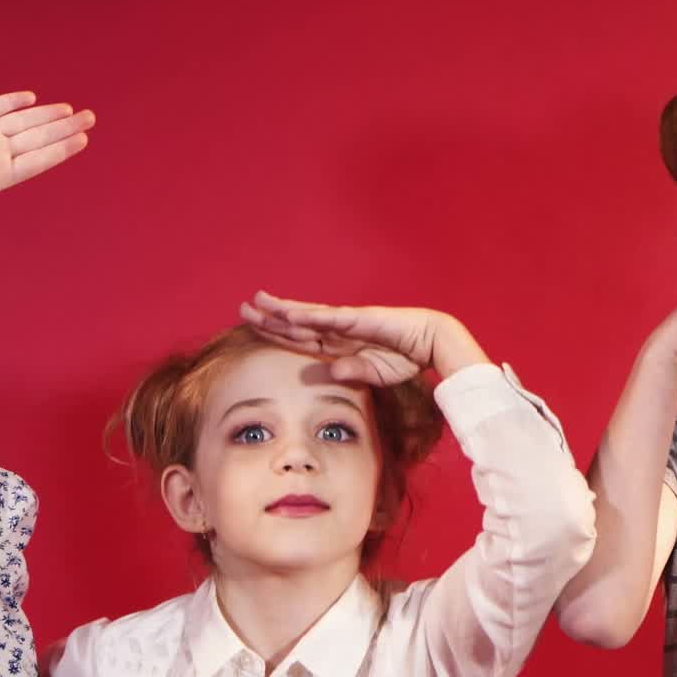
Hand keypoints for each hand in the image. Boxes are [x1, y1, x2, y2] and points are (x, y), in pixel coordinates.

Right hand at [0, 91, 94, 212]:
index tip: (82, 140)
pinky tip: (31, 98)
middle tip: (90, 118)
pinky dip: (12, 102)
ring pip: (22, 122)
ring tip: (70, 109)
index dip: (59, 150)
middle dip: (64, 127)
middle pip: (37, 138)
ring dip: (45, 114)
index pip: (36, 160)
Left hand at [240, 291, 489, 382]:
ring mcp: (348, 323)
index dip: (277, 333)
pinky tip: (291, 313)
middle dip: (270, 317)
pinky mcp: (361, 320)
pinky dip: (310, 315)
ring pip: (308, 316)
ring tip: (259, 303)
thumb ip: (351, 372)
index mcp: (337, 344)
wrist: (433, 342)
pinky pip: (331, 319)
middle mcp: (338, 330)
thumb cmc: (404, 358)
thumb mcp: (373, 373)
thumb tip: (328, 373)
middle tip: (243, 308)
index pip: (300, 339)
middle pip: (297, 324)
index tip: (254, 328)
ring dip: (283, 310)